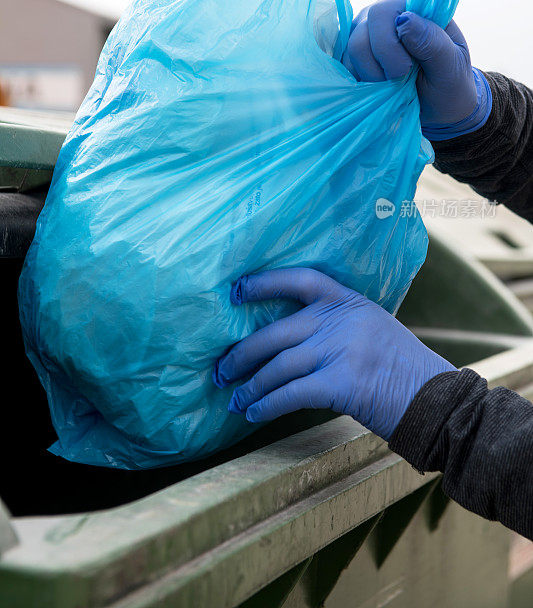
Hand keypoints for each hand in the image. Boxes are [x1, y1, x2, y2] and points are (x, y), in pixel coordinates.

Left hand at [213, 268, 455, 440]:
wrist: (435, 399)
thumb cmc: (402, 366)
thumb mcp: (373, 327)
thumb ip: (336, 324)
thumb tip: (289, 338)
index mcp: (349, 301)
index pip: (300, 280)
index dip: (265, 283)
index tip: (237, 290)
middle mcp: (341, 321)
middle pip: (276, 332)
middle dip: (242, 353)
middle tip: (222, 369)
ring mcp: (340, 351)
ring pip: (278, 366)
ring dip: (251, 385)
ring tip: (234, 398)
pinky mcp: (339, 384)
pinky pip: (290, 394)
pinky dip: (266, 405)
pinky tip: (253, 413)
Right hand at [341, 0, 491, 140]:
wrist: (440, 108)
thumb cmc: (450, 84)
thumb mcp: (451, 66)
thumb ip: (432, 42)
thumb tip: (404, 19)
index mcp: (411, 6)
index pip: (382, 12)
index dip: (388, 46)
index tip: (409, 69)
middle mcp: (384, 11)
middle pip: (361, 34)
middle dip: (381, 65)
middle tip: (402, 79)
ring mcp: (365, 30)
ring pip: (352, 51)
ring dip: (373, 76)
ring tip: (394, 83)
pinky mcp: (353, 52)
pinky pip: (345, 66)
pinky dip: (363, 81)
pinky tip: (382, 85)